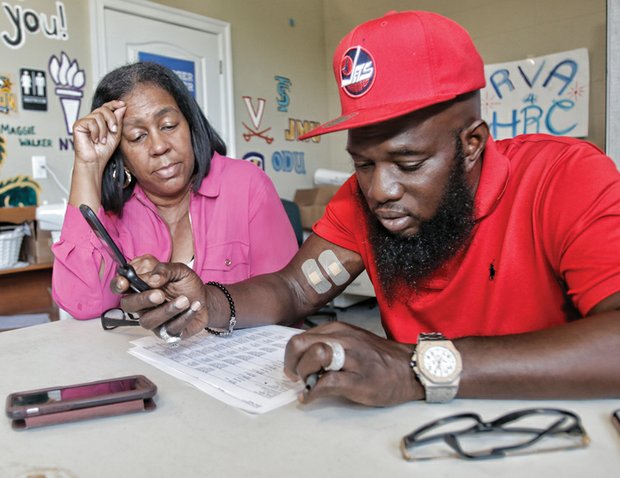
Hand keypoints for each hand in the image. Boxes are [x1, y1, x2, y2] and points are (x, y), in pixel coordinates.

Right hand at [73, 100, 126, 173]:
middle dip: (112, 119)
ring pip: (98, 116)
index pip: (106, 107)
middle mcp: (92, 119)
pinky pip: (90, 122)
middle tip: (114, 130)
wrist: (95, 161)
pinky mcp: (78, 125)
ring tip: (103, 140)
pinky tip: (95, 140)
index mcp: (101, 120)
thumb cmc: (104, 150)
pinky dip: (96, 132)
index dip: (114, 104)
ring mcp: (84, 121)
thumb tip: (122, 107)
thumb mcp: (116, 134)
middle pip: (104, 109)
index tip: (123, 104)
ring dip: (104, 130)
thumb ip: (118, 121)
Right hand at [110, 255, 207, 338]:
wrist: (204, 299)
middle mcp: (143, 305)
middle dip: (142, 299)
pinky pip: (169, 329)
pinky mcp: (166, 332)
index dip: (118, 285)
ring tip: (184, 300)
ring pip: (147, 320)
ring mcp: (153, 319)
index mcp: (141, 286)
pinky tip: (194, 306)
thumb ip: (165, 270)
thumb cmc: (187, 285)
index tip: (124, 283)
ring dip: (167, 310)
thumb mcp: (179, 270)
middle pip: (129, 305)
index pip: (120, 286)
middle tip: (160, 294)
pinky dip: (184, 317)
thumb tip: (152, 278)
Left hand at [284, 322, 421, 405]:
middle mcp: (343, 339)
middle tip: (295, 376)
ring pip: (315, 356)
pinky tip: (311, 398)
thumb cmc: (379, 358)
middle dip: (291, 362)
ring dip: (304, 373)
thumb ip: (329, 344)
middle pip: (302, 343)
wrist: (410, 368)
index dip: (291, 354)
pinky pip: (327, 383)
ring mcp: (352, 358)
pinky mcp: (359, 379)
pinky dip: (312, 393)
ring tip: (307, 384)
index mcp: (339, 330)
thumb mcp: (351, 341)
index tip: (293, 366)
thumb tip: (304, 358)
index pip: (302, 336)